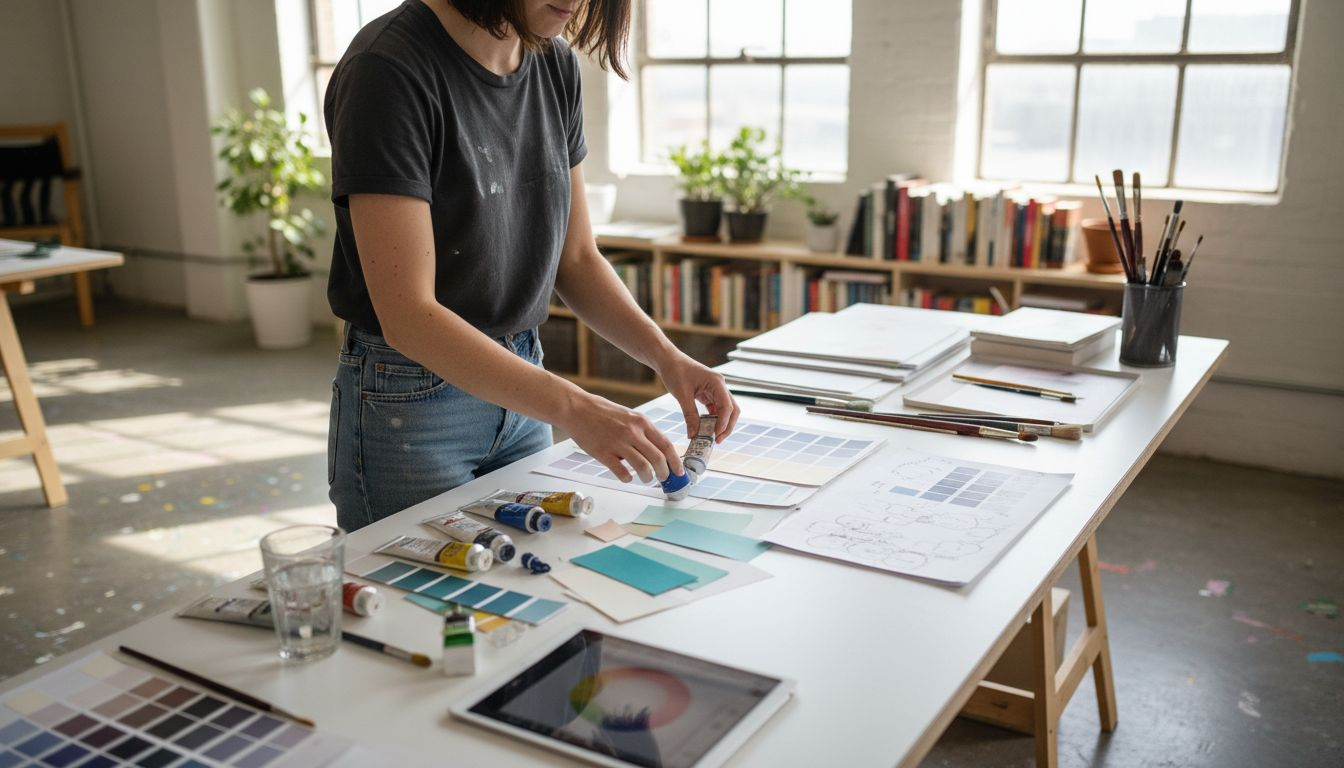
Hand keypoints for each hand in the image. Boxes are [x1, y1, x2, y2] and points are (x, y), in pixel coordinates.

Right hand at [559, 393, 682, 483]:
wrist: (577, 408)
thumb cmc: (602, 412)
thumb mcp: (629, 415)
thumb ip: (642, 431)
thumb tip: (656, 450)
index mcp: (642, 422)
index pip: (666, 444)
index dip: (675, 461)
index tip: (679, 471)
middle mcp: (633, 432)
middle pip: (658, 458)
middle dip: (665, 473)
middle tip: (663, 478)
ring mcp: (618, 443)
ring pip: (643, 467)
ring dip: (648, 477)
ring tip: (646, 479)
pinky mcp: (604, 453)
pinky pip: (622, 472)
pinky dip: (627, 478)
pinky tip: (626, 476)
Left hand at [657, 353, 739, 441]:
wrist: (668, 360)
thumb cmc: (675, 371)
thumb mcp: (682, 395)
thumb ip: (690, 415)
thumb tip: (694, 435)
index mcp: (716, 382)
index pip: (727, 406)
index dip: (723, 423)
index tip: (716, 436)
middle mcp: (720, 385)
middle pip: (731, 409)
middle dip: (726, 426)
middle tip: (717, 441)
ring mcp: (715, 389)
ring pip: (725, 410)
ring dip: (720, 424)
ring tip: (711, 437)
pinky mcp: (709, 393)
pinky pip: (715, 409)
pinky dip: (713, 419)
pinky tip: (706, 428)